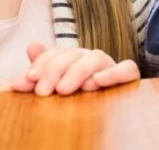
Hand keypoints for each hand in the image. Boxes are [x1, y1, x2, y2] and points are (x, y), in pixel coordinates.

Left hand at [2, 43, 139, 95]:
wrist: (110, 111)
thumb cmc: (77, 97)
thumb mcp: (54, 87)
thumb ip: (38, 74)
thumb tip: (30, 46)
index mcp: (73, 59)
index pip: (57, 52)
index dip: (42, 62)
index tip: (29, 78)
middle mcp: (91, 58)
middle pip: (74, 54)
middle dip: (55, 70)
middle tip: (42, 91)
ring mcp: (110, 66)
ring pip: (97, 58)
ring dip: (78, 71)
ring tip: (63, 89)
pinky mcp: (129, 77)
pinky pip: (128, 69)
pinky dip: (114, 73)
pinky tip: (97, 81)